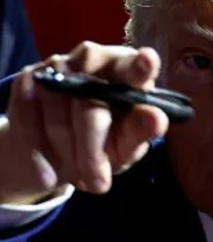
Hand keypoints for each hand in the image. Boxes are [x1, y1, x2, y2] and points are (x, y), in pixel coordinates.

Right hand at [0, 42, 168, 204]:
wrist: (61, 148)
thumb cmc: (109, 141)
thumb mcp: (128, 143)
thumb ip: (142, 131)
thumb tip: (156, 118)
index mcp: (128, 69)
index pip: (135, 66)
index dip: (140, 66)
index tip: (148, 61)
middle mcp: (93, 58)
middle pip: (90, 109)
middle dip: (92, 154)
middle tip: (98, 183)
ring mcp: (57, 65)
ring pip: (58, 119)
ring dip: (68, 156)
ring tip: (80, 173)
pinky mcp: (27, 79)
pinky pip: (31, 121)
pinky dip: (43, 147)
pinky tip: (56, 156)